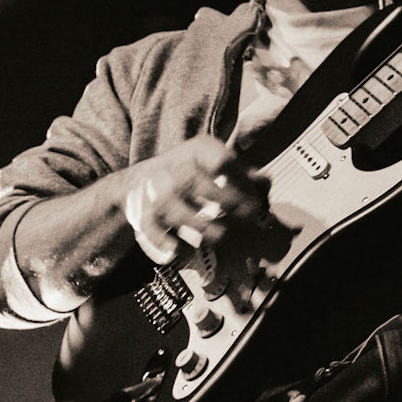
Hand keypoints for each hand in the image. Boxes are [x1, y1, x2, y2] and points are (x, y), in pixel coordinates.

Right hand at [121, 138, 269, 265]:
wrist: (137, 184)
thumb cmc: (188, 174)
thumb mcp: (213, 164)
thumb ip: (242, 173)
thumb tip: (265, 183)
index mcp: (197, 151)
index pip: (222, 160)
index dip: (242, 181)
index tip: (256, 200)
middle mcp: (175, 169)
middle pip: (199, 182)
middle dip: (228, 202)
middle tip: (247, 218)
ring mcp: (158, 193)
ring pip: (180, 211)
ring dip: (205, 227)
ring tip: (220, 236)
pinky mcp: (145, 216)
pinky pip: (156, 232)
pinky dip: (169, 245)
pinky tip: (182, 250)